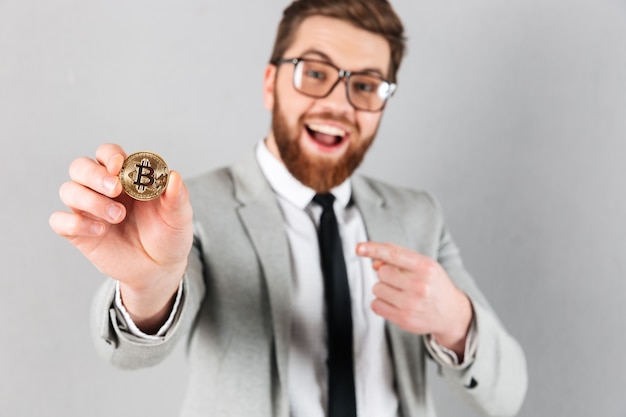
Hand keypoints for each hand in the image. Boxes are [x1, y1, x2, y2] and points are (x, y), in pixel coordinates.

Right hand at [49, 144, 193, 330]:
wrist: (160, 268)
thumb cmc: (168, 235)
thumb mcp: (179, 217)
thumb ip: (177, 197)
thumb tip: (174, 177)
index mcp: (127, 177)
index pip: (107, 154)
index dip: (110, 155)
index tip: (119, 165)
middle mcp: (103, 189)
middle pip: (80, 167)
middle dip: (94, 174)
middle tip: (115, 189)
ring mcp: (89, 210)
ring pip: (68, 190)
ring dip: (90, 200)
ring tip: (118, 216)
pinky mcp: (79, 233)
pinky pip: (59, 221)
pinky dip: (74, 222)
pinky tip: (99, 230)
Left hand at [356, 241, 472, 355]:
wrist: (451, 313)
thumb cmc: (434, 284)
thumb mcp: (424, 265)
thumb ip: (399, 257)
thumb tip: (375, 261)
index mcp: (426, 267)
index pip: (394, 254)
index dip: (374, 249)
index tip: (359, 248)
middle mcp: (420, 286)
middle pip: (382, 272)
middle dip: (387, 274)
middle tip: (402, 280)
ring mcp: (411, 304)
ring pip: (377, 288)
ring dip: (384, 288)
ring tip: (401, 292)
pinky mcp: (403, 319)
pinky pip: (375, 305)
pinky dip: (381, 302)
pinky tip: (396, 303)